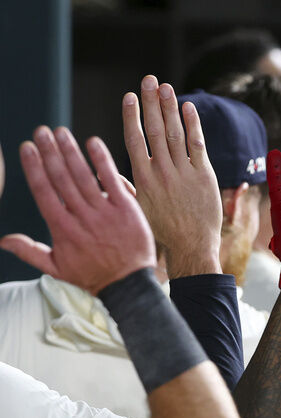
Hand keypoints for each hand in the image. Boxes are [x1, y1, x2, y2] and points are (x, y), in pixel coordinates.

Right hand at [0, 127, 155, 293]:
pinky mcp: (127, 209)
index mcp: (62, 228)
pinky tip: (93, 143)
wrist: (130, 285)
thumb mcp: (57, 268)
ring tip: (61, 132)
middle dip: (50, 152)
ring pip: (84, 176)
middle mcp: (81, 217)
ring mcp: (105, 212)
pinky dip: (102, 161)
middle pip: (61, 178)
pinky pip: (112, 180)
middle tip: (41, 131)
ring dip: (71, 151)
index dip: (34, 167)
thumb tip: (2, 241)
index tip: (26, 147)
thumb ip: (29, 251)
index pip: (43, 191)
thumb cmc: (93, 276)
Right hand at [123, 75, 222, 277]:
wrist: (191, 247)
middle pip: (154, 130)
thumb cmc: (162, 231)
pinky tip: (189, 108)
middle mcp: (162, 172)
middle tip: (149, 80)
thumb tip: (107, 171)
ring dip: (170, 108)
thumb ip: (125, 187)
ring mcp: (184, 173)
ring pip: (175, 134)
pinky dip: (193, 125)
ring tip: (166, 87)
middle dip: (151, 103)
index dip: (131, 116)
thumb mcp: (137, 209)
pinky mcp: (205, 177)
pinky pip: (198, 146)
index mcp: (142, 179)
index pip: (134, 140)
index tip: (129, 96)